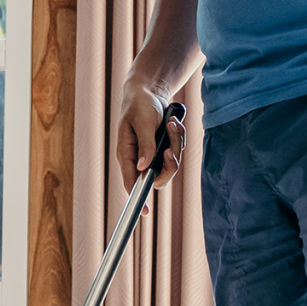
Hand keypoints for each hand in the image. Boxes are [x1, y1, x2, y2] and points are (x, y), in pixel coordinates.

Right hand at [115, 81, 186, 213]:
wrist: (149, 92)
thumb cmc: (140, 105)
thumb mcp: (143, 121)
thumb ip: (145, 144)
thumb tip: (144, 167)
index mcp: (127, 155)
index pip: (131, 182)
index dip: (138, 197)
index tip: (144, 211)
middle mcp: (139, 159)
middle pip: (158, 177)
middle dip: (170, 163)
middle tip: (170, 148)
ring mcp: (153, 155)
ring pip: (171, 164)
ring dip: (176, 143)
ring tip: (172, 123)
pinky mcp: (163, 149)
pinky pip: (177, 151)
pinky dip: (179, 137)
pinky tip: (174, 122)